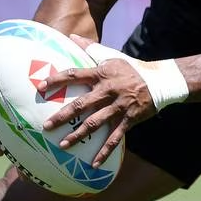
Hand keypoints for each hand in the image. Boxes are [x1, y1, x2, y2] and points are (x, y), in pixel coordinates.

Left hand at [39, 40, 156, 167]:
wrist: (160, 81)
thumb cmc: (131, 68)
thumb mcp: (112, 55)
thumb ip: (90, 48)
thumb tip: (71, 37)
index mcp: (102, 73)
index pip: (75, 75)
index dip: (57, 80)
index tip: (40, 87)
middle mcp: (108, 90)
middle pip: (82, 104)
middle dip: (63, 116)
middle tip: (46, 126)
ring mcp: (119, 106)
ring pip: (96, 123)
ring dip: (78, 135)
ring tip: (63, 145)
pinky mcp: (129, 119)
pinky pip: (115, 137)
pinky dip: (105, 151)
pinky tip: (94, 163)